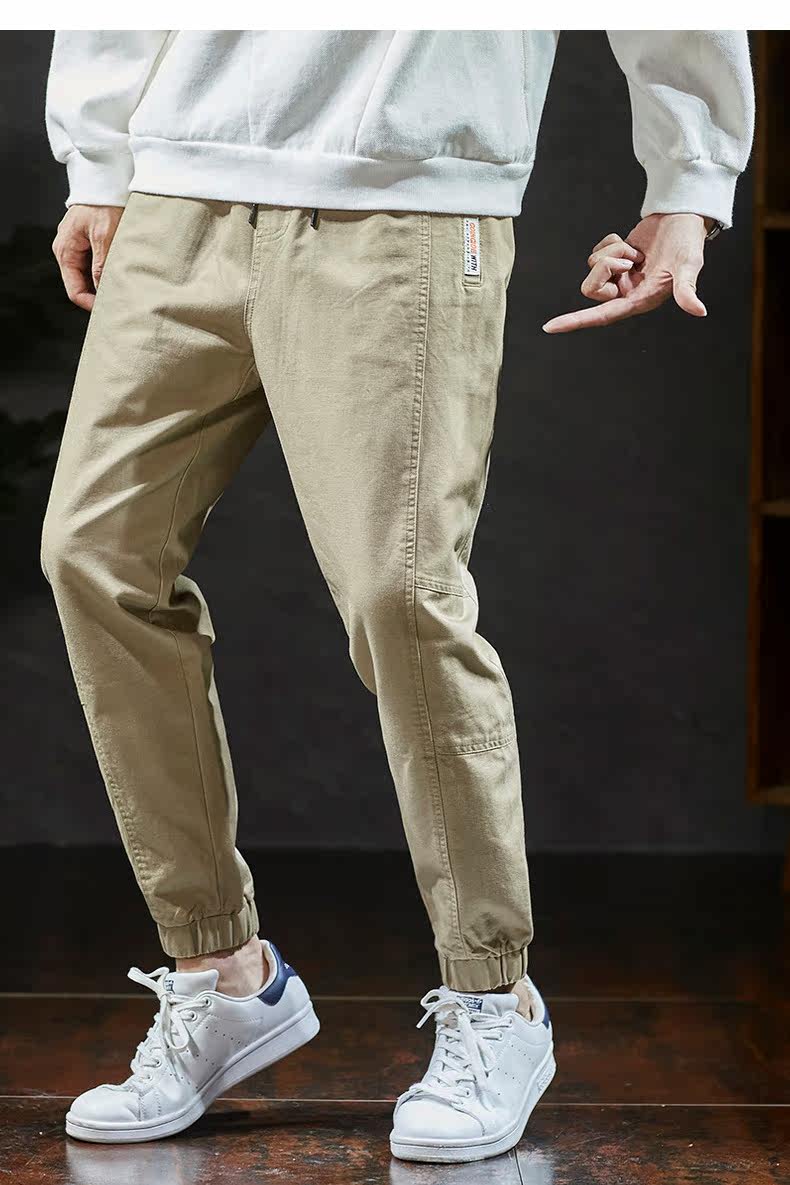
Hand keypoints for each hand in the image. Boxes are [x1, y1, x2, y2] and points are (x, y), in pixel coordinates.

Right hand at [52, 204, 123, 310]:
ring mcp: (76, 245)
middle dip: (98, 295)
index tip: (110, 309)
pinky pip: (94, 264)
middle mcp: (67, 249)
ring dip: (103, 283)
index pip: (74, 290)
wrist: (105, 179)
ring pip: (88, 275)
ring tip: (122, 287)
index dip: (91, 304)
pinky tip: (119, 273)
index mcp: (65, 250)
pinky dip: (105, 270)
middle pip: (80, 284)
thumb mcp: (104, 235)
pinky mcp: (87, 241)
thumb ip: (101, 264)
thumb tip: (101, 290)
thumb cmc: (103, 202)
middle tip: (120, 301)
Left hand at [543, 213, 709, 333]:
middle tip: (632, 257)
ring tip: (636, 251)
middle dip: (606, 267)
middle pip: (591, 288)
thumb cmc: (689, 243)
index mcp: (639, 300)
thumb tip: (699, 310)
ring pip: (592, 268)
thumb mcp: (689, 265)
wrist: (684, 218)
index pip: (602, 316)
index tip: (550, 327)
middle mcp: (626, 293)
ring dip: (611, 253)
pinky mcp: (614, 260)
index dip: (576, 321)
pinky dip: (610, 244)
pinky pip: (596, 254)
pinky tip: (630, 244)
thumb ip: (688, 290)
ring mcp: (619, 277)